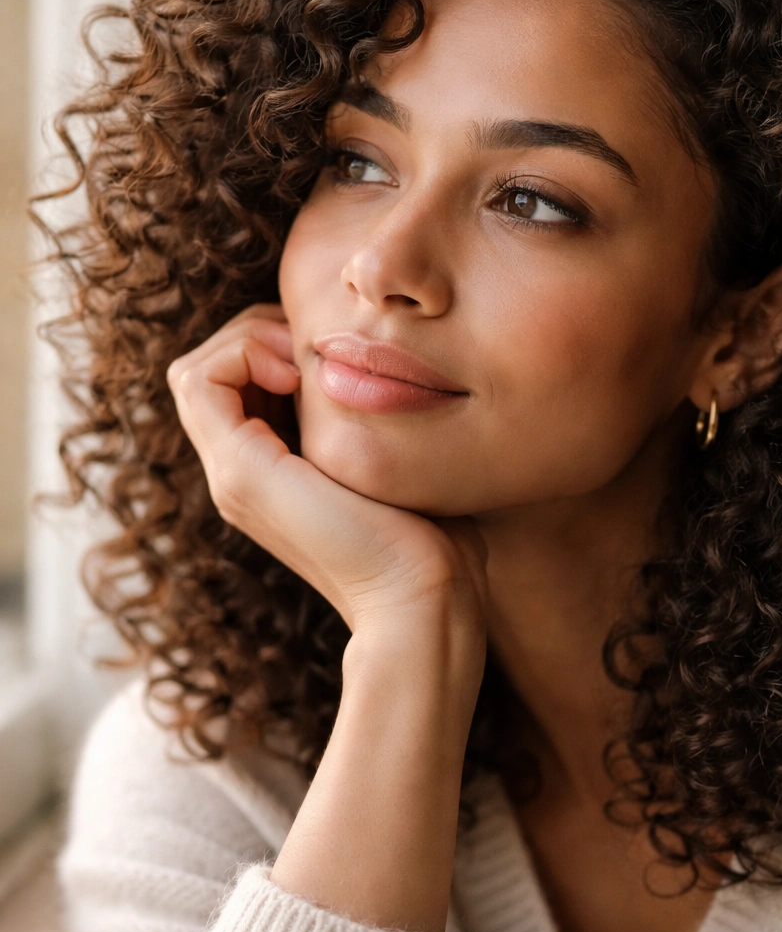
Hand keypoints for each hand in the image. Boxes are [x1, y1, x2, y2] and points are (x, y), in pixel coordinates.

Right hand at [167, 304, 486, 637]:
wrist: (424, 598)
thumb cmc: (433, 536)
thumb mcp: (393, 459)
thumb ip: (368, 419)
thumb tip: (376, 366)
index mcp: (270, 472)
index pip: (235, 378)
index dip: (271, 341)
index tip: (330, 352)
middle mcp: (240, 475)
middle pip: (210, 369)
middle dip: (257, 333)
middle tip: (314, 346)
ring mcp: (234, 476)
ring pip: (197, 370)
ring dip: (247, 339)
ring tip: (303, 357)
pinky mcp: (241, 474)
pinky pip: (200, 381)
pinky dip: (241, 354)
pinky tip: (296, 371)